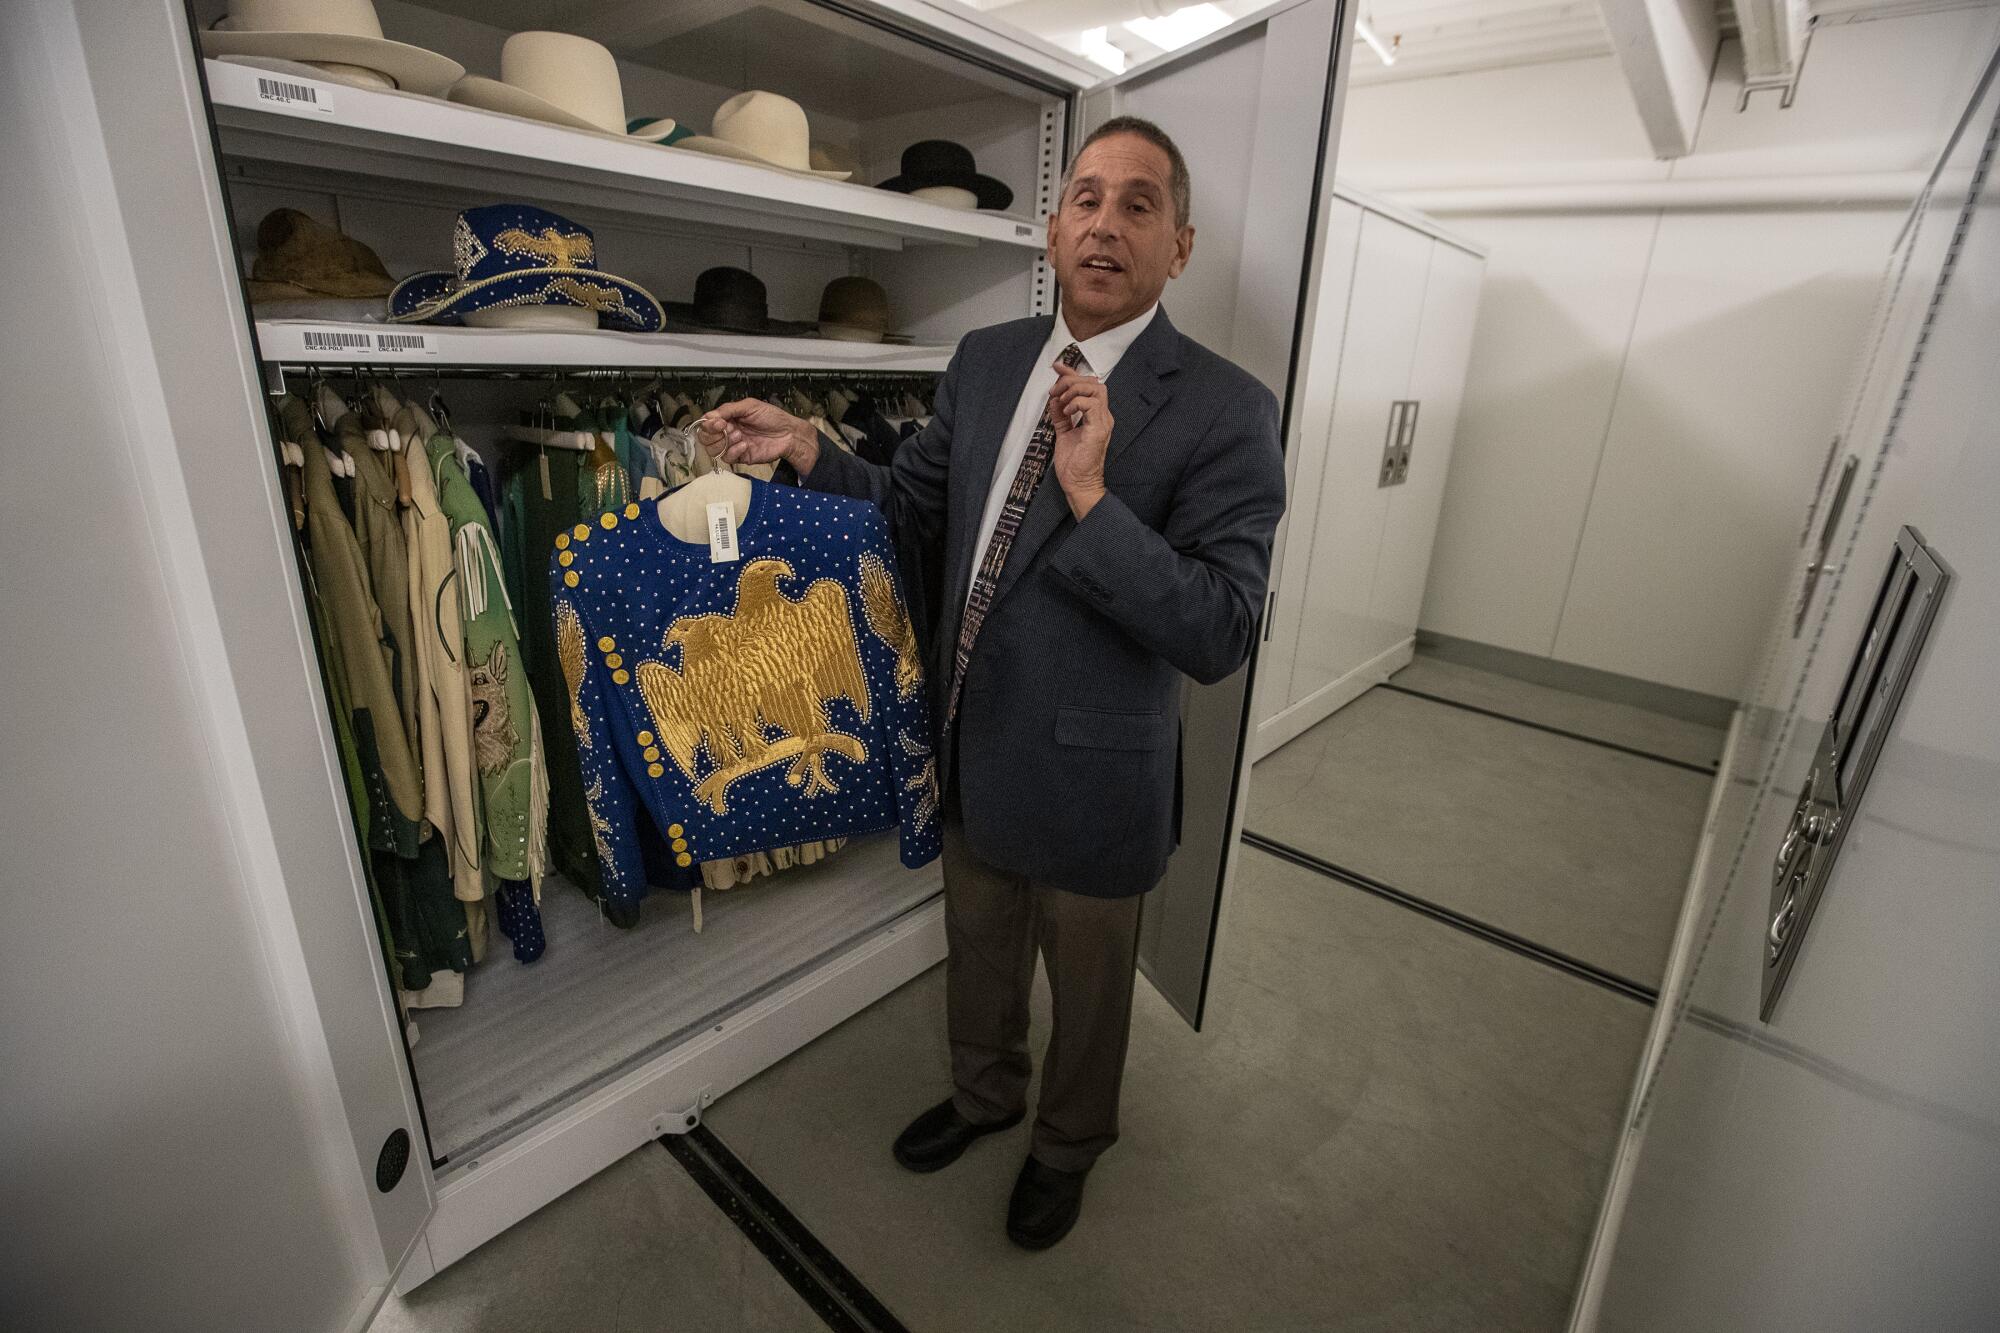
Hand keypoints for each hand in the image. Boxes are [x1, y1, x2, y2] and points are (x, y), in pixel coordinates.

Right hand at [697, 398, 819, 474]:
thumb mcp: (749, 406)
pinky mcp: (741, 457)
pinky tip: (745, 445)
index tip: (717, 422)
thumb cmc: (772, 417)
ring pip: (713, 450)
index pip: (706, 424)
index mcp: (727, 418)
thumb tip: (709, 416)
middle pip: (705, 438)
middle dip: (712, 434)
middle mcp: (727, 432)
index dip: (707, 424)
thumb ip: (728, 409)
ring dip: (724, 442)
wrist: (788, 433)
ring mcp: (733, 445)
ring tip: (739, 435)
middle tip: (725, 428)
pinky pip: (727, 458)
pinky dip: (734, 451)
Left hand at [1047, 362, 1111, 519]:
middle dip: (1070, 381)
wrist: (1078, 484)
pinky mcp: (1099, 430)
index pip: (1088, 385)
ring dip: (1073, 391)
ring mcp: (1103, 422)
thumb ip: (1060, 414)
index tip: (1056, 367)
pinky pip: (1092, 405)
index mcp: (1096, 416)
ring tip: (1061, 403)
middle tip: (1054, 392)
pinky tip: (1067, 412)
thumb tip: (1054, 399)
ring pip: (1095, 389)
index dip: (1072, 373)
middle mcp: (1103, 416)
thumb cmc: (1074, 464)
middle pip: (1093, 382)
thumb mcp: (1063, 432)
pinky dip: (1076, 403)